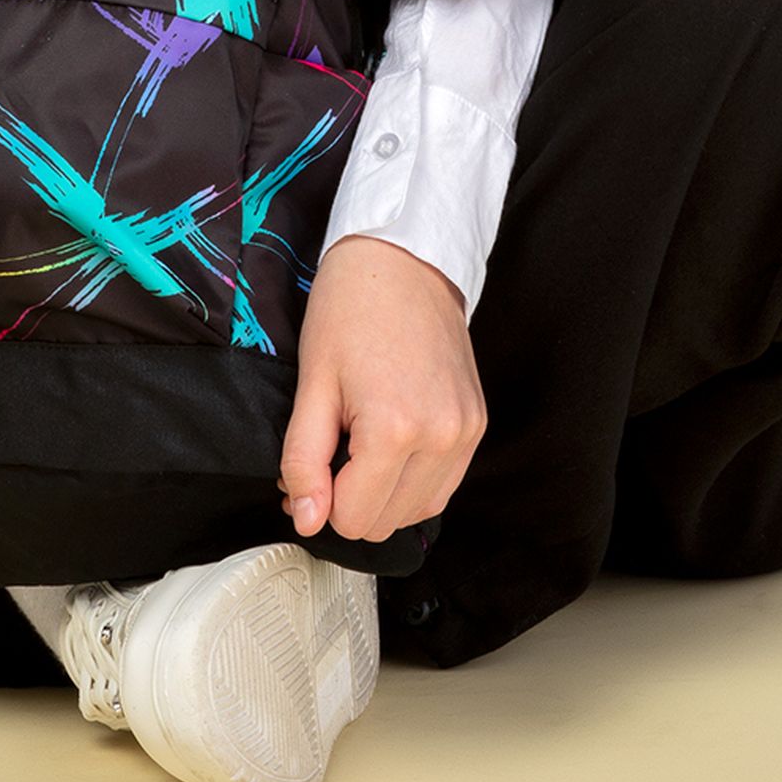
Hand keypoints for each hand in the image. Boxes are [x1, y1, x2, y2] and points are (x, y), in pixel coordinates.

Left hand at [278, 233, 484, 542]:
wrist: (402, 258)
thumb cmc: (353, 306)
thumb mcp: (313, 382)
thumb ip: (304, 459)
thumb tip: (305, 517)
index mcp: (397, 429)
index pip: (353, 520)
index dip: (320, 499)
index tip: (311, 465)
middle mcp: (443, 437)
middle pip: (385, 523)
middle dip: (350, 498)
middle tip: (331, 448)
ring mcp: (466, 432)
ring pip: (417, 511)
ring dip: (383, 494)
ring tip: (361, 440)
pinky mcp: (477, 424)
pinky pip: (443, 485)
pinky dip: (412, 480)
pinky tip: (390, 443)